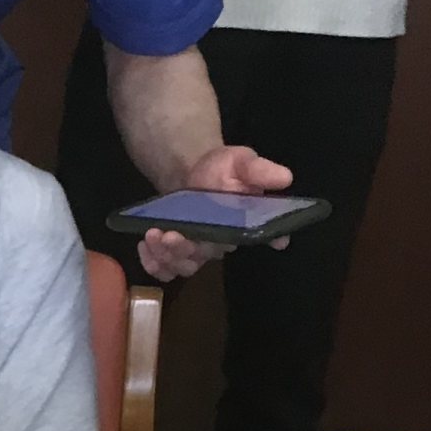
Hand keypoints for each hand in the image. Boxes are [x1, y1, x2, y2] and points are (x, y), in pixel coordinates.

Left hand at [137, 145, 294, 281]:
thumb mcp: (241, 162)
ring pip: (184, 266)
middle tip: (171, 235)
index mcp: (244, 224)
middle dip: (186, 250)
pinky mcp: (175, 252)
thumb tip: (285, 176)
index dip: (270, 240)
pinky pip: (164, 269)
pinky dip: (152, 262)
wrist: (193, 171)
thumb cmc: (223, 169)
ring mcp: (197, 250)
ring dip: (166, 255)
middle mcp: (222, 242)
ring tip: (154, 235)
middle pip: (208, 256)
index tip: (273, 241)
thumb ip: (259, 170)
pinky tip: (144, 245)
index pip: (264, 235)